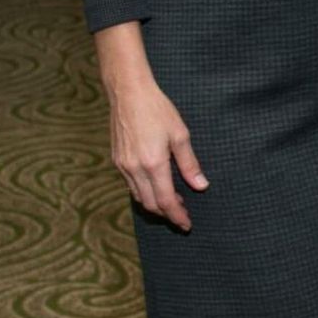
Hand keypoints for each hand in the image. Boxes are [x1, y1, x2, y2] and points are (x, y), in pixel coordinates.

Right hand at [108, 76, 208, 230]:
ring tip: (172, 201)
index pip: (166, 201)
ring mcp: (123, 166)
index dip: (177, 217)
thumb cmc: (157, 109)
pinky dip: (143, 192)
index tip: (187, 224)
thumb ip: (189, 163)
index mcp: (154, 164)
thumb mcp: (180, 134)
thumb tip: (201, 186)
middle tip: (182, 213)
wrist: (128, 93)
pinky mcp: (117, 161)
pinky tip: (155, 185)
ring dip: (155, 204)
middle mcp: (135, 169)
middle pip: (151, 204)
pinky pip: (130, 185)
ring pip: (139, 197)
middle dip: (167, 214)